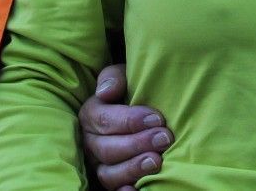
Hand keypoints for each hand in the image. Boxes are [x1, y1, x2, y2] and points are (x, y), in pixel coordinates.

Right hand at [80, 62, 172, 189]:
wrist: (137, 105)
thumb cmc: (131, 89)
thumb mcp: (124, 76)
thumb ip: (114, 78)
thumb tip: (106, 92)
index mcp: (91, 114)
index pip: (105, 120)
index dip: (131, 120)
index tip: (157, 118)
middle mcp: (90, 142)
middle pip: (107, 148)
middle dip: (137, 144)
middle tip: (164, 139)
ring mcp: (98, 164)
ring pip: (108, 173)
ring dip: (133, 169)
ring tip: (157, 162)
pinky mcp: (109, 179)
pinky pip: (112, 190)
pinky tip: (138, 189)